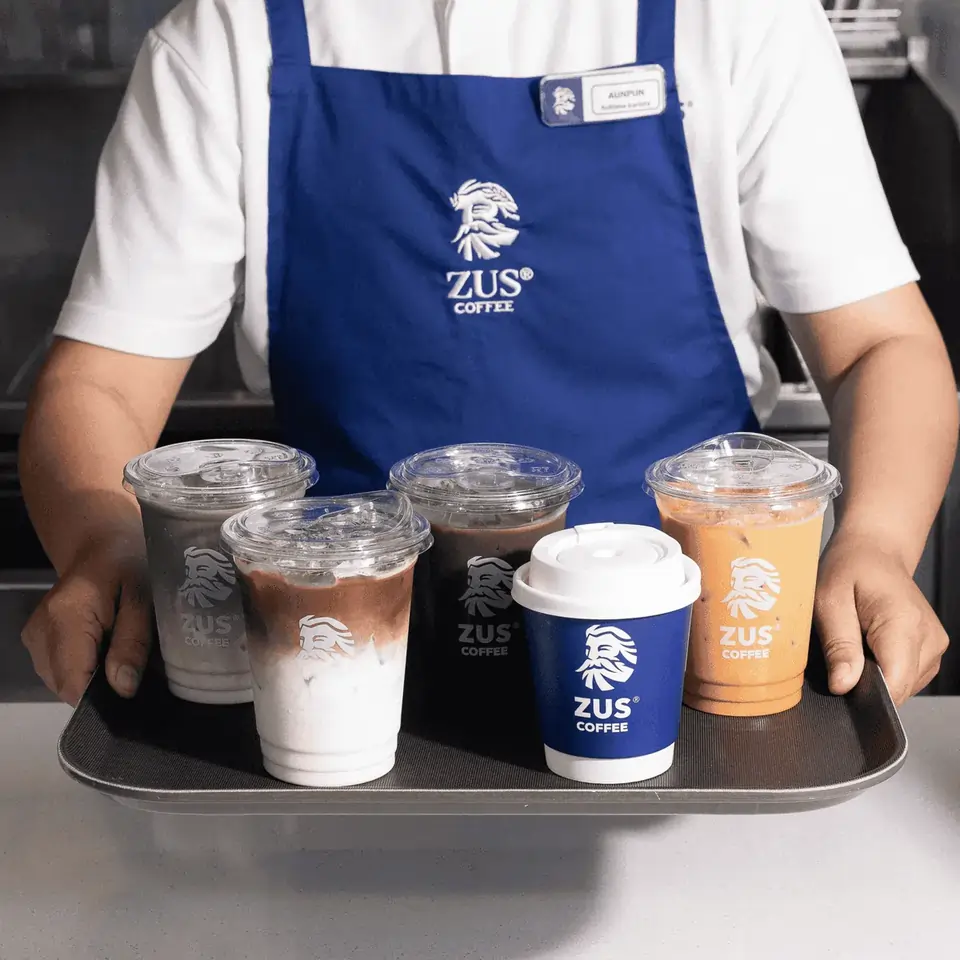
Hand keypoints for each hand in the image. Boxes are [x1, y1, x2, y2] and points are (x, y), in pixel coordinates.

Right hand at [21, 538, 152, 705]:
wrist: (101, 545)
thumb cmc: (128, 564)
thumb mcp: (144, 597)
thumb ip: (134, 641)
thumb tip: (123, 689)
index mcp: (65, 617)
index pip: (73, 683)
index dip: (103, 698)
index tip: (133, 694)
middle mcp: (40, 632)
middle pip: (68, 688)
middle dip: (103, 689)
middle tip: (136, 670)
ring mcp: (34, 639)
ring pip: (64, 683)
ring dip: (95, 679)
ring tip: (122, 655)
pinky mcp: (37, 642)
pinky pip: (62, 672)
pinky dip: (86, 669)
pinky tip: (106, 651)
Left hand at [814, 531, 947, 704]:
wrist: (875, 551)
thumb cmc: (849, 569)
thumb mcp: (828, 601)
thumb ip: (838, 646)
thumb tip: (843, 686)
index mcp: (905, 623)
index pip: (895, 683)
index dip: (864, 692)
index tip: (841, 679)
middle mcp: (929, 638)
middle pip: (898, 688)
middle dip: (865, 682)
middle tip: (843, 651)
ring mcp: (935, 646)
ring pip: (902, 686)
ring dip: (874, 675)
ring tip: (857, 642)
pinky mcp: (931, 650)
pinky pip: (906, 677)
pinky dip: (884, 669)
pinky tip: (869, 646)